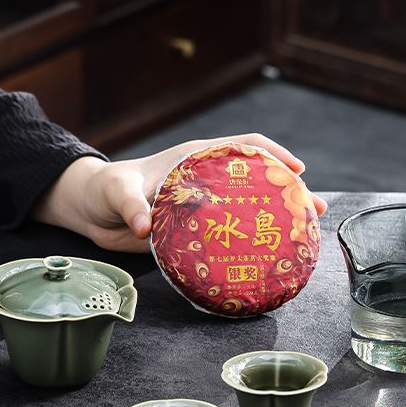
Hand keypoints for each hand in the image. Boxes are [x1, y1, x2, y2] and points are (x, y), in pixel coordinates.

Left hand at [34, 133, 327, 253]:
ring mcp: (203, 207)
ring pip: (248, 209)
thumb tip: (144, 225)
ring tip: (306, 234)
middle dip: (289, 191)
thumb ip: (130, 205)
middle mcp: (205, 180)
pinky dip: (249, 244)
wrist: (90, 211)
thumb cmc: (104, 189)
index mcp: (194, 159)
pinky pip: (229, 236)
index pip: (242, 146)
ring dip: (277, 220)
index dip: (273, 153)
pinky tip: (265, 260)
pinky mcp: (195, 232)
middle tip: (315, 209)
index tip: (297, 169)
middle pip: (256, 179)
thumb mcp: (116, 192)